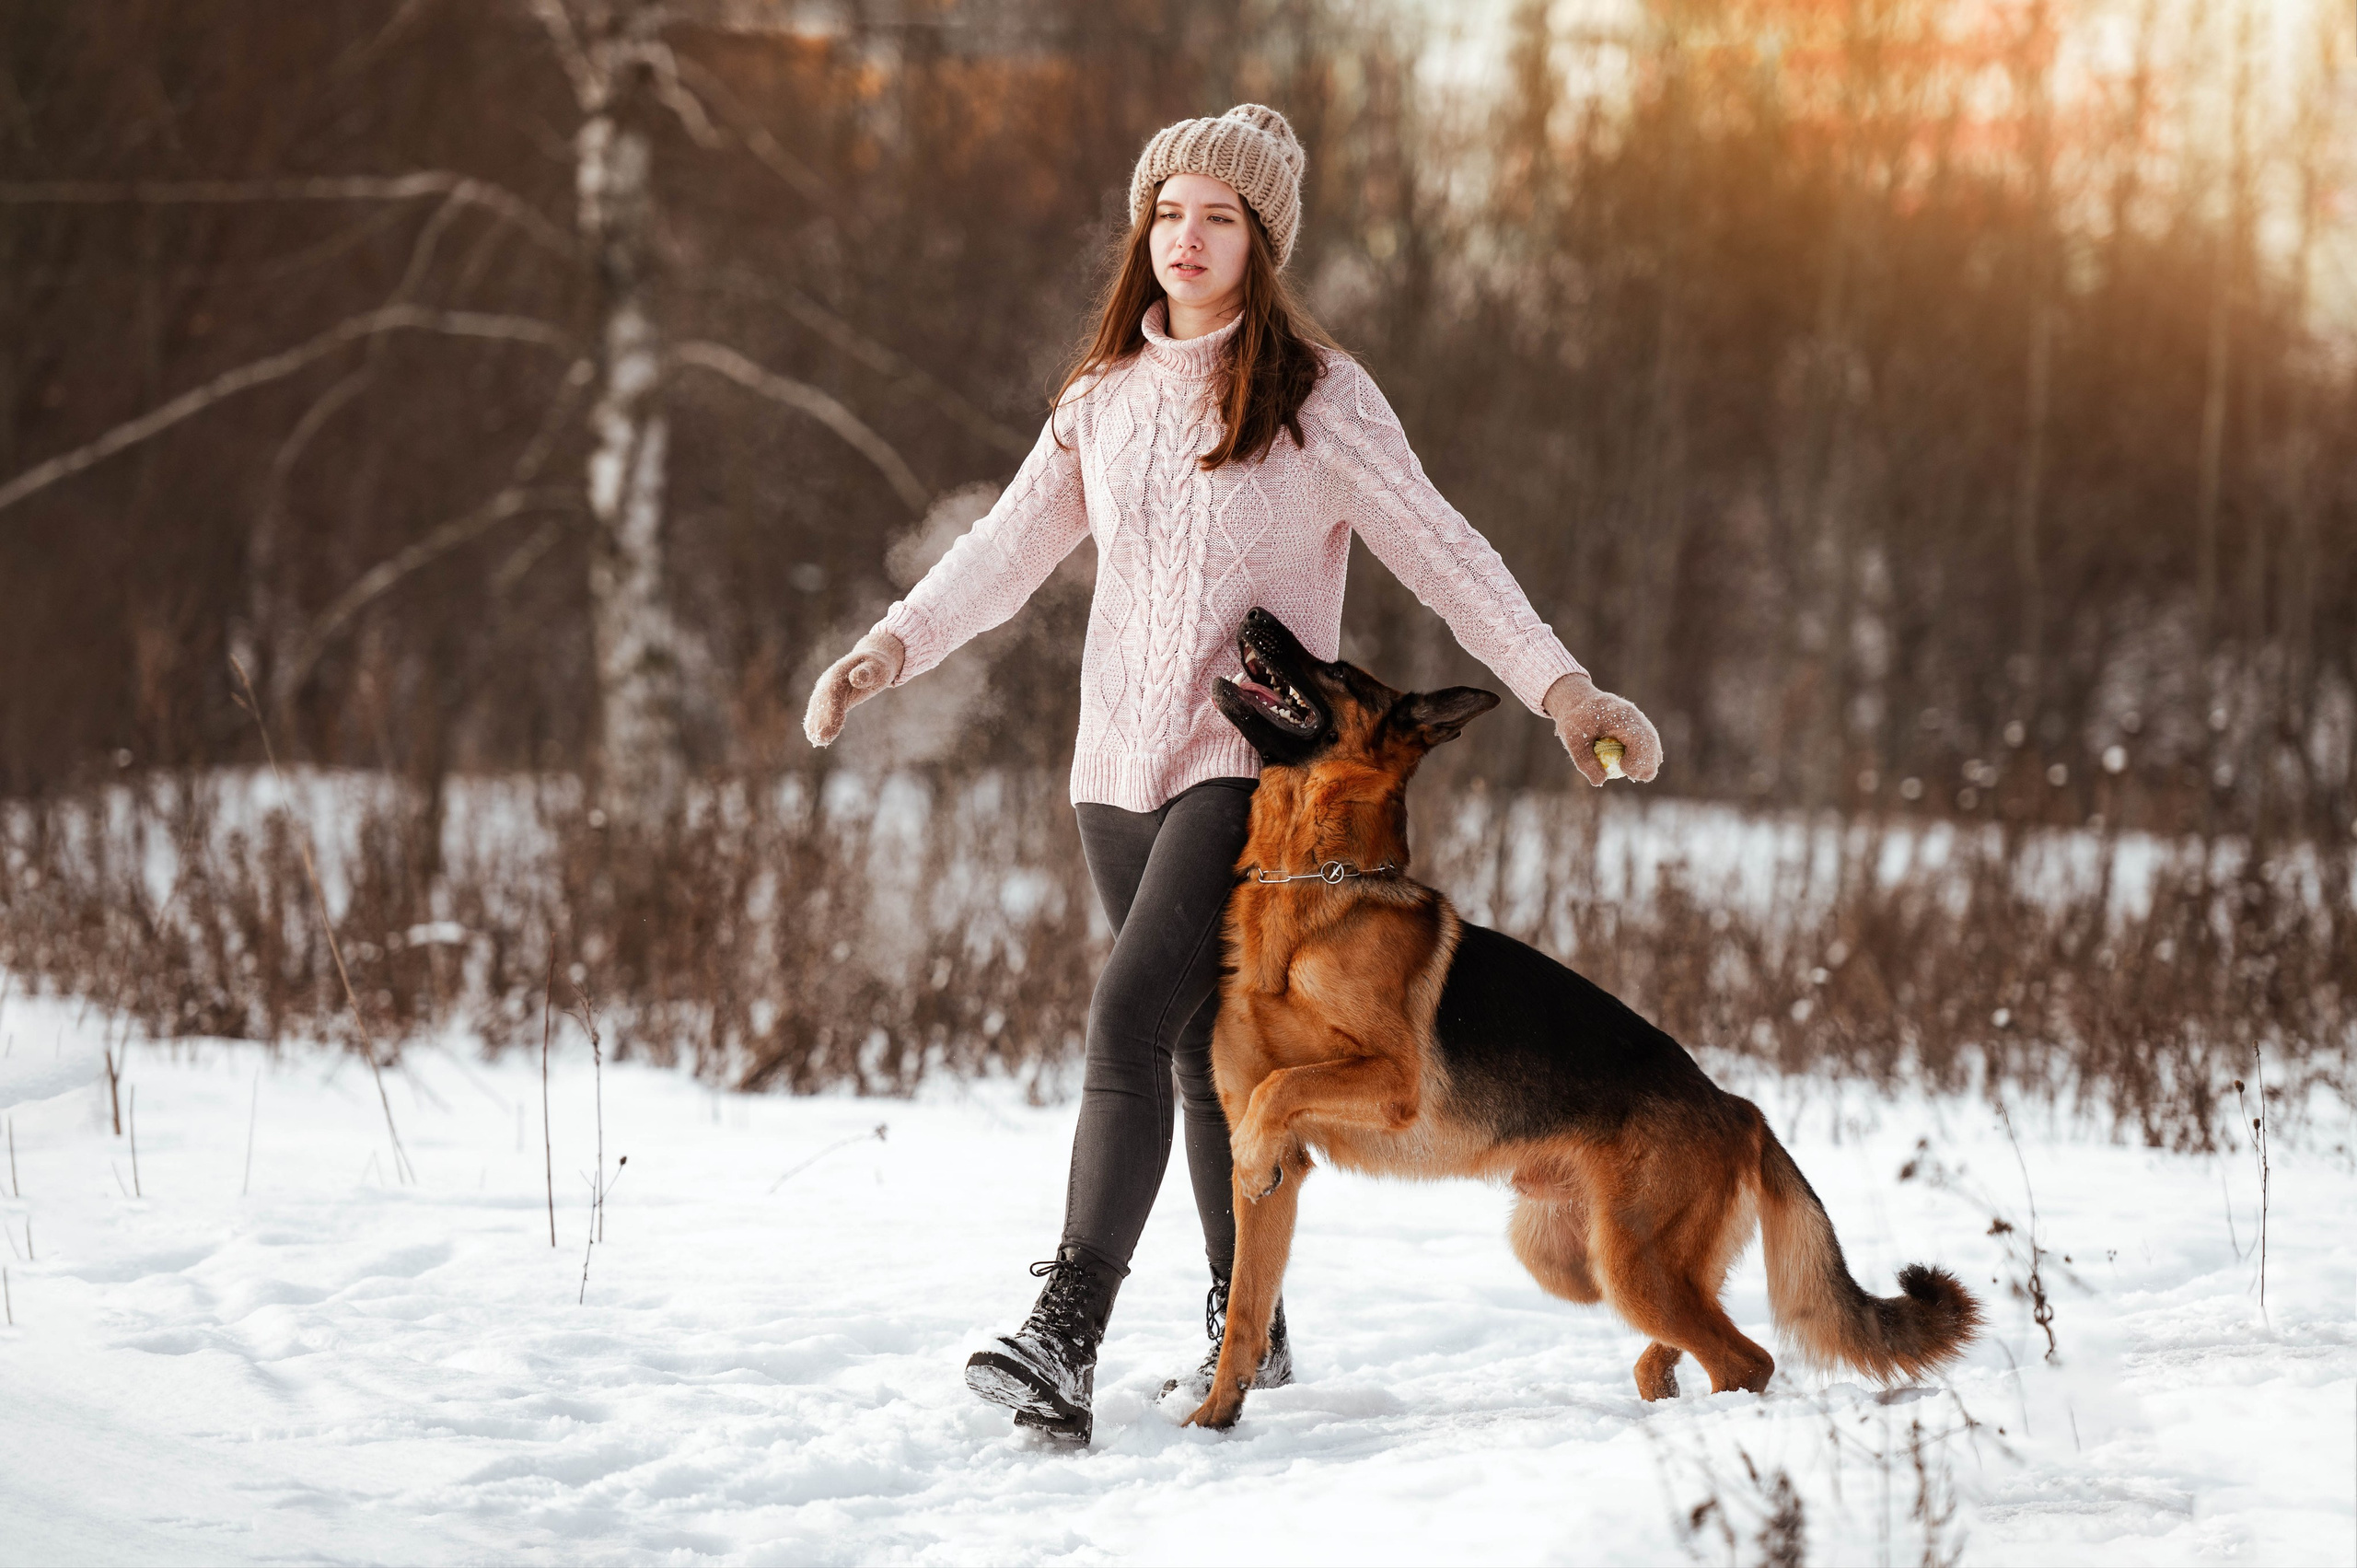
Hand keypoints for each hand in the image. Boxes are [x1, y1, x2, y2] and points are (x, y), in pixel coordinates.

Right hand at [803, 631, 904, 746]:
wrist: (871, 662)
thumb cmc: (877, 666)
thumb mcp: (877, 668)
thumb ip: (867, 673)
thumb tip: (855, 679)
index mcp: (838, 673)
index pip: (831, 693)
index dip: (830, 710)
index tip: (833, 726)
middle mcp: (827, 681)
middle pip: (820, 701)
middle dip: (820, 720)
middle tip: (822, 740)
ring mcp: (825, 689)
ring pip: (817, 707)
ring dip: (816, 724)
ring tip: (818, 741)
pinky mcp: (828, 698)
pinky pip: (819, 711)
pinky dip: (817, 723)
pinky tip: (817, 738)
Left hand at [1543, 671, 1661, 786]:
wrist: (1578, 700)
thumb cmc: (1574, 721)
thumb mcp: (1573, 742)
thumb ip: (1586, 763)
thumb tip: (1601, 781)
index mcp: (1619, 715)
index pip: (1639, 740)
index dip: (1637, 759)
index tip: (1624, 770)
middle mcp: (1634, 715)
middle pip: (1651, 743)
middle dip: (1646, 765)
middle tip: (1631, 775)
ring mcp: (1639, 719)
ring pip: (1653, 744)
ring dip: (1647, 762)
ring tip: (1630, 772)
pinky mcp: (1638, 725)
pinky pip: (1648, 743)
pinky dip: (1643, 756)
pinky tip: (1629, 765)